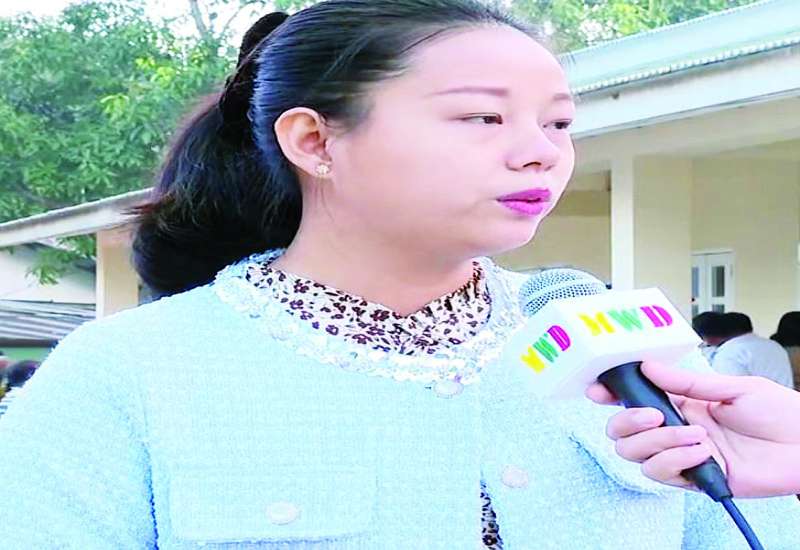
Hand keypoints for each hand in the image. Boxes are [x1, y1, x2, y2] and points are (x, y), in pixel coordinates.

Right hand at [586, 362, 799, 497]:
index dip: (609, 395)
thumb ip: (687, 381)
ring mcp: (681, 455)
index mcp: (679, 402)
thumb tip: (648, 367)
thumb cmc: (778, 412)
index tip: (599, 390)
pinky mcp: (693, 478)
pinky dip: (676, 460)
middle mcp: (673, 428)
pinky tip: (702, 450)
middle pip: (621, 432)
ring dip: (660, 441)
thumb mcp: (732, 387)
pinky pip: (661, 474)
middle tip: (654, 413)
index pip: (632, 399)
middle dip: (627, 421)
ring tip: (696, 434)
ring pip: (634, 454)